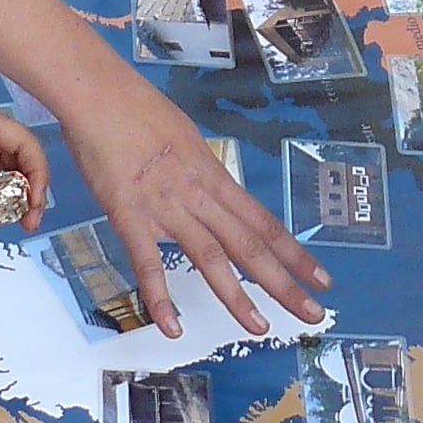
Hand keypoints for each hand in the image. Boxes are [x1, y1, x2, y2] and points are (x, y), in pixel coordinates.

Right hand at [69, 83, 327, 338]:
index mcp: (214, 177)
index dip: (295, 254)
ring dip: (237, 296)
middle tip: (314, 314)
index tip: (321, 279)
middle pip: (250, 245)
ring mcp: (167, 208)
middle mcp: (200, 196)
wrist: (100, 95)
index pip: (264, 223)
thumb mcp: (186, 139)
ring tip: (260, 327)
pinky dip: (161, 298)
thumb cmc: (138, 110)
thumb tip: (213, 189)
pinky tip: (173, 327)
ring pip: (211, 258)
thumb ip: (200, 172)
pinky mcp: (130, 216)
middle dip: (285, 283)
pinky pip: (148, 264)